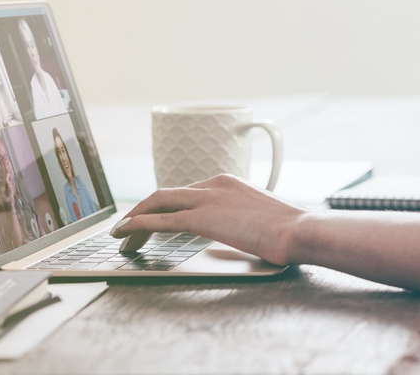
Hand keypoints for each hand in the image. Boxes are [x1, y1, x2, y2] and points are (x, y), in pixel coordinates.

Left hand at [110, 174, 303, 264]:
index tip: (155, 221)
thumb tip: (237, 235)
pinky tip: (124, 234)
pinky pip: (160, 220)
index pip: (187, 192)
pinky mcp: (201, 218)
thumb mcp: (260, 220)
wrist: (298, 230)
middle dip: (143, 211)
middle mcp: (215, 184)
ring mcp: (207, 198)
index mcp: (229, 183)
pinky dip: (137, 226)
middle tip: (129, 229)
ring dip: (135, 219)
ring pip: (158, 203)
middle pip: (167, 195)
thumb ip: (242, 221)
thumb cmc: (289, 231)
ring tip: (121, 237)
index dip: (165, 207)